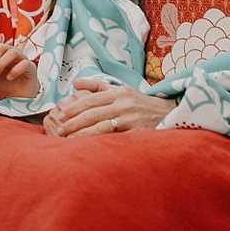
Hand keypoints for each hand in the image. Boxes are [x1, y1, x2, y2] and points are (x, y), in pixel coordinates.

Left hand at [0, 40, 37, 99]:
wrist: (19, 95)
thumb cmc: (5, 83)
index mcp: (2, 53)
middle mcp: (12, 53)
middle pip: (1, 46)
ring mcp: (22, 59)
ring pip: (13, 52)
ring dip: (1, 63)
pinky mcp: (30, 67)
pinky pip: (24, 64)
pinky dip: (15, 71)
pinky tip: (9, 78)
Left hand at [43, 77, 176, 137]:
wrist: (170, 114)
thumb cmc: (141, 104)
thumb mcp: (122, 90)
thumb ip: (98, 86)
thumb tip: (75, 83)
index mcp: (119, 93)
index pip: (91, 99)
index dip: (74, 108)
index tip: (61, 115)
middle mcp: (124, 104)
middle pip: (93, 113)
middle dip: (74, 123)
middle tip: (60, 130)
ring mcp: (131, 119)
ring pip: (101, 127)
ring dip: (83, 134)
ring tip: (69, 140)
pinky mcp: (138, 133)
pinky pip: (115, 138)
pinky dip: (100, 142)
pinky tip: (89, 147)